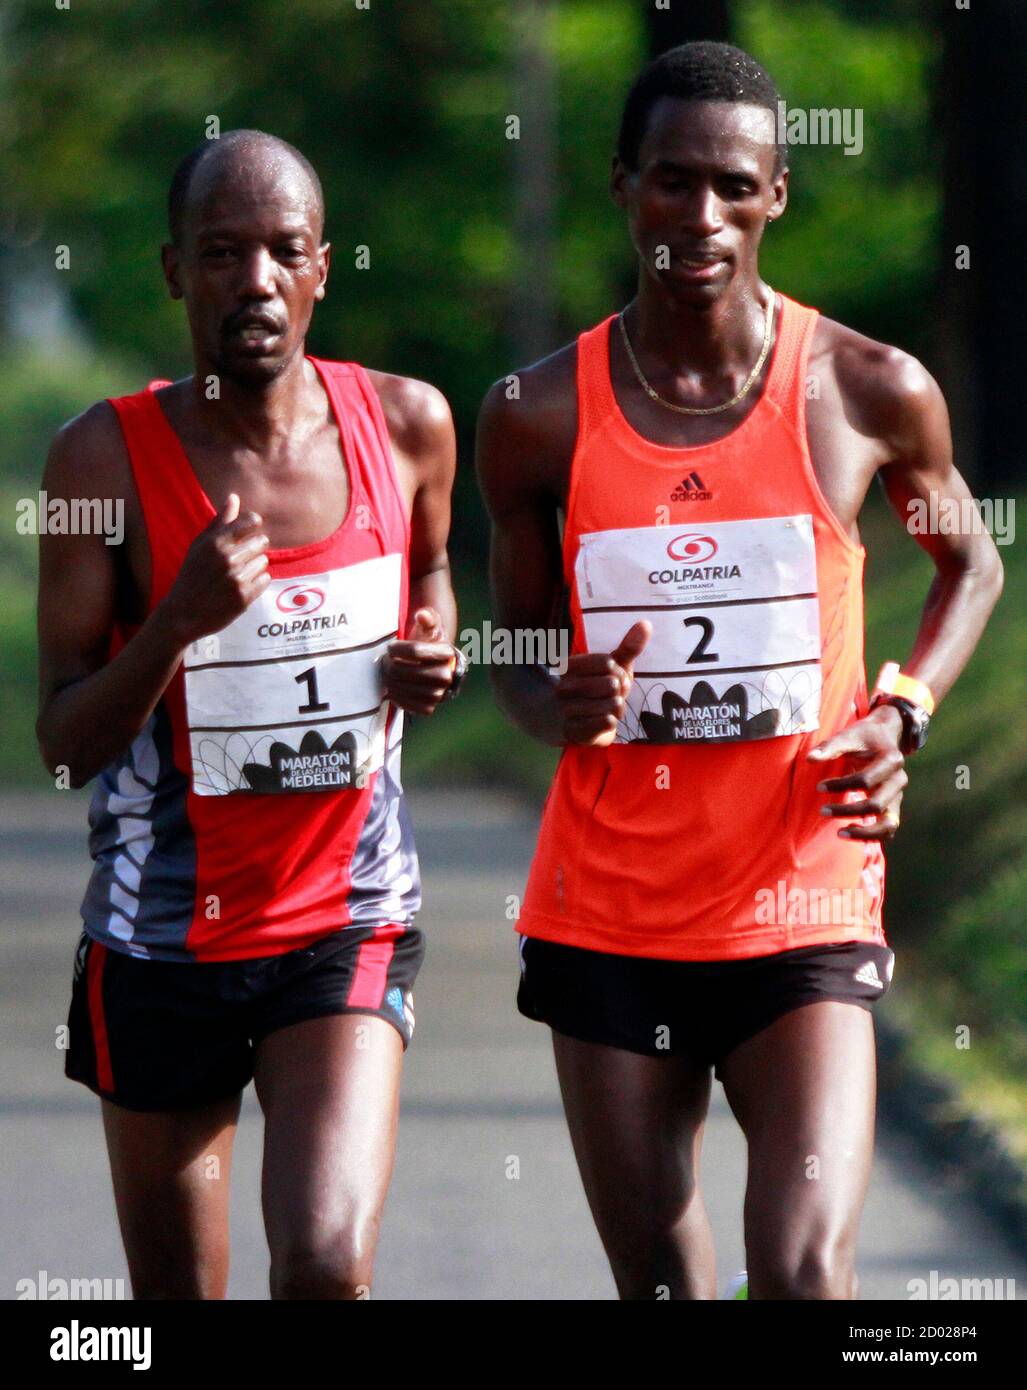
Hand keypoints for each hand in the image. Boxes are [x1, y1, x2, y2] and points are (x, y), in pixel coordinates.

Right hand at [160, 494, 269, 646]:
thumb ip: (220, 521)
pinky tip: (240, 587)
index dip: (253, 526)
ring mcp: (236, 579)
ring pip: (264, 562)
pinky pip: (265, 580)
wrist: (183, 613)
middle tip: (238, 560)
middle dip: (253, 549)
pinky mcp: (244, 597)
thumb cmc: (192, 574)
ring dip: (254, 567)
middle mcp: (227, 558)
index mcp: (215, 542)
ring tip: (236, 575)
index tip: (247, 534)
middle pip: (262, 541)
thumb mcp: (200, 545)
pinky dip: (256, 583)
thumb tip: (234, 497)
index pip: (252, 521)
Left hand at [382, 607, 457, 715]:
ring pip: (399, 687)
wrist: (436, 668)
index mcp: (446, 653)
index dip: (396, 648)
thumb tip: (423, 615)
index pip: (414, 650)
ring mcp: (438, 694)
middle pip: (400, 671)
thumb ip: (428, 618)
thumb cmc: (428, 644)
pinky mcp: (429, 708)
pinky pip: (406, 705)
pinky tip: (392, 689)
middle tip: (386, 662)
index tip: (391, 647)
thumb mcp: (430, 628)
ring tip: (387, 674)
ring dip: (387, 680)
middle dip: (388, 665)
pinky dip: (396, 697)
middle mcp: (446, 676)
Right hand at [556, 620, 650, 745]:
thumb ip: (628, 646)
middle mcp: (563, 687)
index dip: (618, 671)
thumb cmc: (596, 689)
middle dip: (620, 692)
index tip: (612, 676)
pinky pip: (608, 722)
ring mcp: (567, 711)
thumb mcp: (612, 666)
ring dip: (618, 709)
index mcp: (569, 666)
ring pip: (612, 704)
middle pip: (612, 684)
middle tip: (610, 696)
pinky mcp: (575, 731)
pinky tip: (603, 721)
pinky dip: (612, 722)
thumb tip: (646, 623)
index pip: (607, 663)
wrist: (572, 723)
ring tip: (607, 709)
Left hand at [807, 704, 907, 840]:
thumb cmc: (863, 737)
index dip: (841, 786)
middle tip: (823, 811)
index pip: (865, 780)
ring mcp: (898, 796)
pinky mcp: (893, 806)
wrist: (884, 736)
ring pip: (889, 825)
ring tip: (840, 833)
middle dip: (848, 811)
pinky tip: (849, 832)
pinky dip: (871, 835)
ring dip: (865, 832)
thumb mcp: (847, 735)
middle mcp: (899, 780)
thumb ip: (830, 747)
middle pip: (876, 805)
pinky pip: (888, 828)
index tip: (819, 787)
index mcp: (891, 760)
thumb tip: (810, 759)